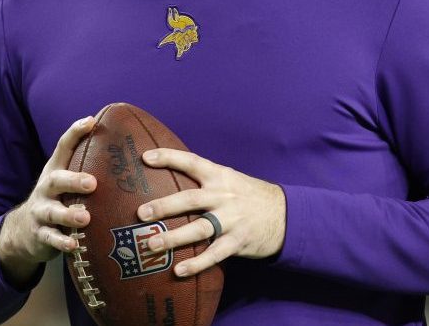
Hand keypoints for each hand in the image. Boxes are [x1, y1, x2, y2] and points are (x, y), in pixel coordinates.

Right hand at [0, 115, 96, 285]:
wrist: (24, 231)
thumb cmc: (58, 199)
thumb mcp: (66, 180)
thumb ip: (88, 167)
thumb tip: (127, 148)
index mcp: (55, 170)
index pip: (64, 146)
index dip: (75, 132)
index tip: (91, 121)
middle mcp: (46, 188)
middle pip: (56, 180)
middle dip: (73, 180)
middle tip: (92, 183)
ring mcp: (41, 212)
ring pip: (52, 212)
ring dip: (68, 215)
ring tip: (85, 218)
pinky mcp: (40, 234)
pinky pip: (50, 239)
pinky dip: (62, 242)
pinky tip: (74, 245)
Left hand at [136, 149, 285, 277]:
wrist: (287, 214)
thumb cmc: (251, 197)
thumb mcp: (231, 180)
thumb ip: (206, 181)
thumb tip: (170, 178)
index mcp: (221, 176)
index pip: (191, 162)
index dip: (169, 157)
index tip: (145, 157)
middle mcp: (224, 196)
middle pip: (190, 199)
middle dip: (165, 206)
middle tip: (141, 213)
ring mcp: (232, 220)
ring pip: (199, 228)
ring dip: (174, 237)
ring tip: (152, 245)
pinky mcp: (238, 241)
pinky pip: (214, 254)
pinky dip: (197, 263)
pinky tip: (179, 271)